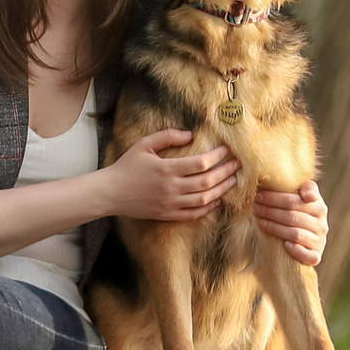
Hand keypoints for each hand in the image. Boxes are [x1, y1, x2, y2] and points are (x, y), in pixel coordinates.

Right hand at [103, 129, 235, 221]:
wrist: (111, 193)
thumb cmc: (127, 166)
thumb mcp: (144, 145)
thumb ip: (167, 136)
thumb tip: (190, 134)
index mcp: (167, 169)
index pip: (201, 163)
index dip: (218, 156)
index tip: (228, 150)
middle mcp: (172, 188)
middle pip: (207, 181)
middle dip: (226, 172)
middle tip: (238, 164)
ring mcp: (171, 204)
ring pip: (204, 199)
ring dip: (222, 189)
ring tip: (233, 180)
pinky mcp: (168, 215)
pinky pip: (194, 214)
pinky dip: (209, 207)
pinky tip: (217, 199)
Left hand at [252, 180, 328, 265]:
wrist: (308, 242)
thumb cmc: (300, 215)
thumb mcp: (302, 199)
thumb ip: (303, 187)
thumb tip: (303, 191)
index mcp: (319, 206)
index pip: (294, 201)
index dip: (275, 198)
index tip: (259, 196)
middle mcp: (321, 224)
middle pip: (292, 216)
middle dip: (270, 211)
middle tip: (255, 207)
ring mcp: (319, 241)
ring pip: (296, 234)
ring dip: (275, 228)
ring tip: (260, 221)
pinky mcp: (316, 256)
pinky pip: (308, 255)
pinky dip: (297, 250)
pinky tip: (285, 245)